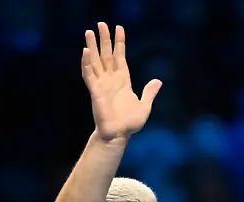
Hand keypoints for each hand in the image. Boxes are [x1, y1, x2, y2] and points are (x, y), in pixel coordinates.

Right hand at [81, 23, 161, 140]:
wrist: (119, 135)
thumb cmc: (130, 123)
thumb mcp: (145, 105)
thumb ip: (149, 92)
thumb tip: (158, 81)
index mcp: (123, 80)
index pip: (120, 56)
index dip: (119, 42)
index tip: (119, 28)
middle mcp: (111, 80)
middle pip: (106, 54)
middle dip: (104, 39)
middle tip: (100, 23)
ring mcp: (102, 84)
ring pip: (95, 61)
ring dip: (92, 46)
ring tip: (88, 32)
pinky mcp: (95, 92)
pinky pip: (89, 75)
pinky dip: (86, 63)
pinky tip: (85, 52)